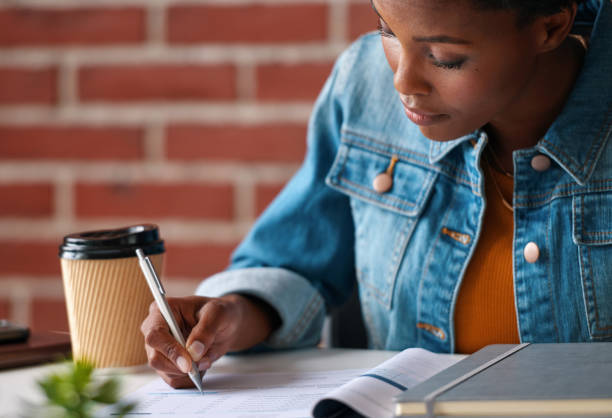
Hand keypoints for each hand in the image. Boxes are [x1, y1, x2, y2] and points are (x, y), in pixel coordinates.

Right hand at [140, 294, 278, 387]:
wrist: (229, 323)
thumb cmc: (223, 311)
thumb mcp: (220, 313)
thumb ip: (207, 329)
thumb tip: (195, 350)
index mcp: (163, 310)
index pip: (154, 333)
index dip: (168, 350)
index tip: (188, 362)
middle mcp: (156, 329)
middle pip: (154, 357)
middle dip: (180, 365)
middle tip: (203, 366)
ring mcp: (160, 348)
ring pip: (163, 372)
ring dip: (188, 373)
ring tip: (208, 359)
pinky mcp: (169, 363)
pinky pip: (174, 380)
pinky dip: (191, 379)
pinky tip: (205, 365)